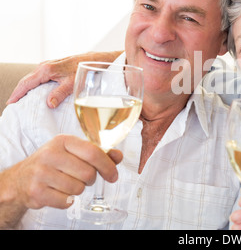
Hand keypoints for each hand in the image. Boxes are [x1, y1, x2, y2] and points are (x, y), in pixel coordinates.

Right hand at [0, 134, 122, 211]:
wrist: (21, 178)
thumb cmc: (53, 163)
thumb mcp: (73, 152)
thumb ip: (98, 153)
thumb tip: (118, 156)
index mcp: (63, 141)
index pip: (93, 152)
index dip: (108, 166)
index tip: (113, 175)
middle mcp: (50, 154)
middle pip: (88, 173)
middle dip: (90, 179)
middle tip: (82, 178)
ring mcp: (41, 173)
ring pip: (78, 189)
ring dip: (77, 190)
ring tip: (66, 183)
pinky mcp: (36, 192)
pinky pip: (66, 201)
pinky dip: (67, 201)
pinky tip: (58, 192)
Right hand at [6, 51, 122, 108]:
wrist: (96, 58)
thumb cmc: (85, 68)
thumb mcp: (73, 83)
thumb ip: (60, 93)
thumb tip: (49, 104)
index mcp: (46, 69)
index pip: (26, 83)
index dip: (17, 94)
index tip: (10, 104)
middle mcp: (45, 66)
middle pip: (27, 80)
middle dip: (19, 92)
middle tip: (13, 105)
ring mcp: (49, 65)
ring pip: (33, 78)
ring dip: (26, 88)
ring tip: (21, 100)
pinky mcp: (54, 67)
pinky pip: (40, 77)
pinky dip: (34, 85)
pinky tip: (35, 92)